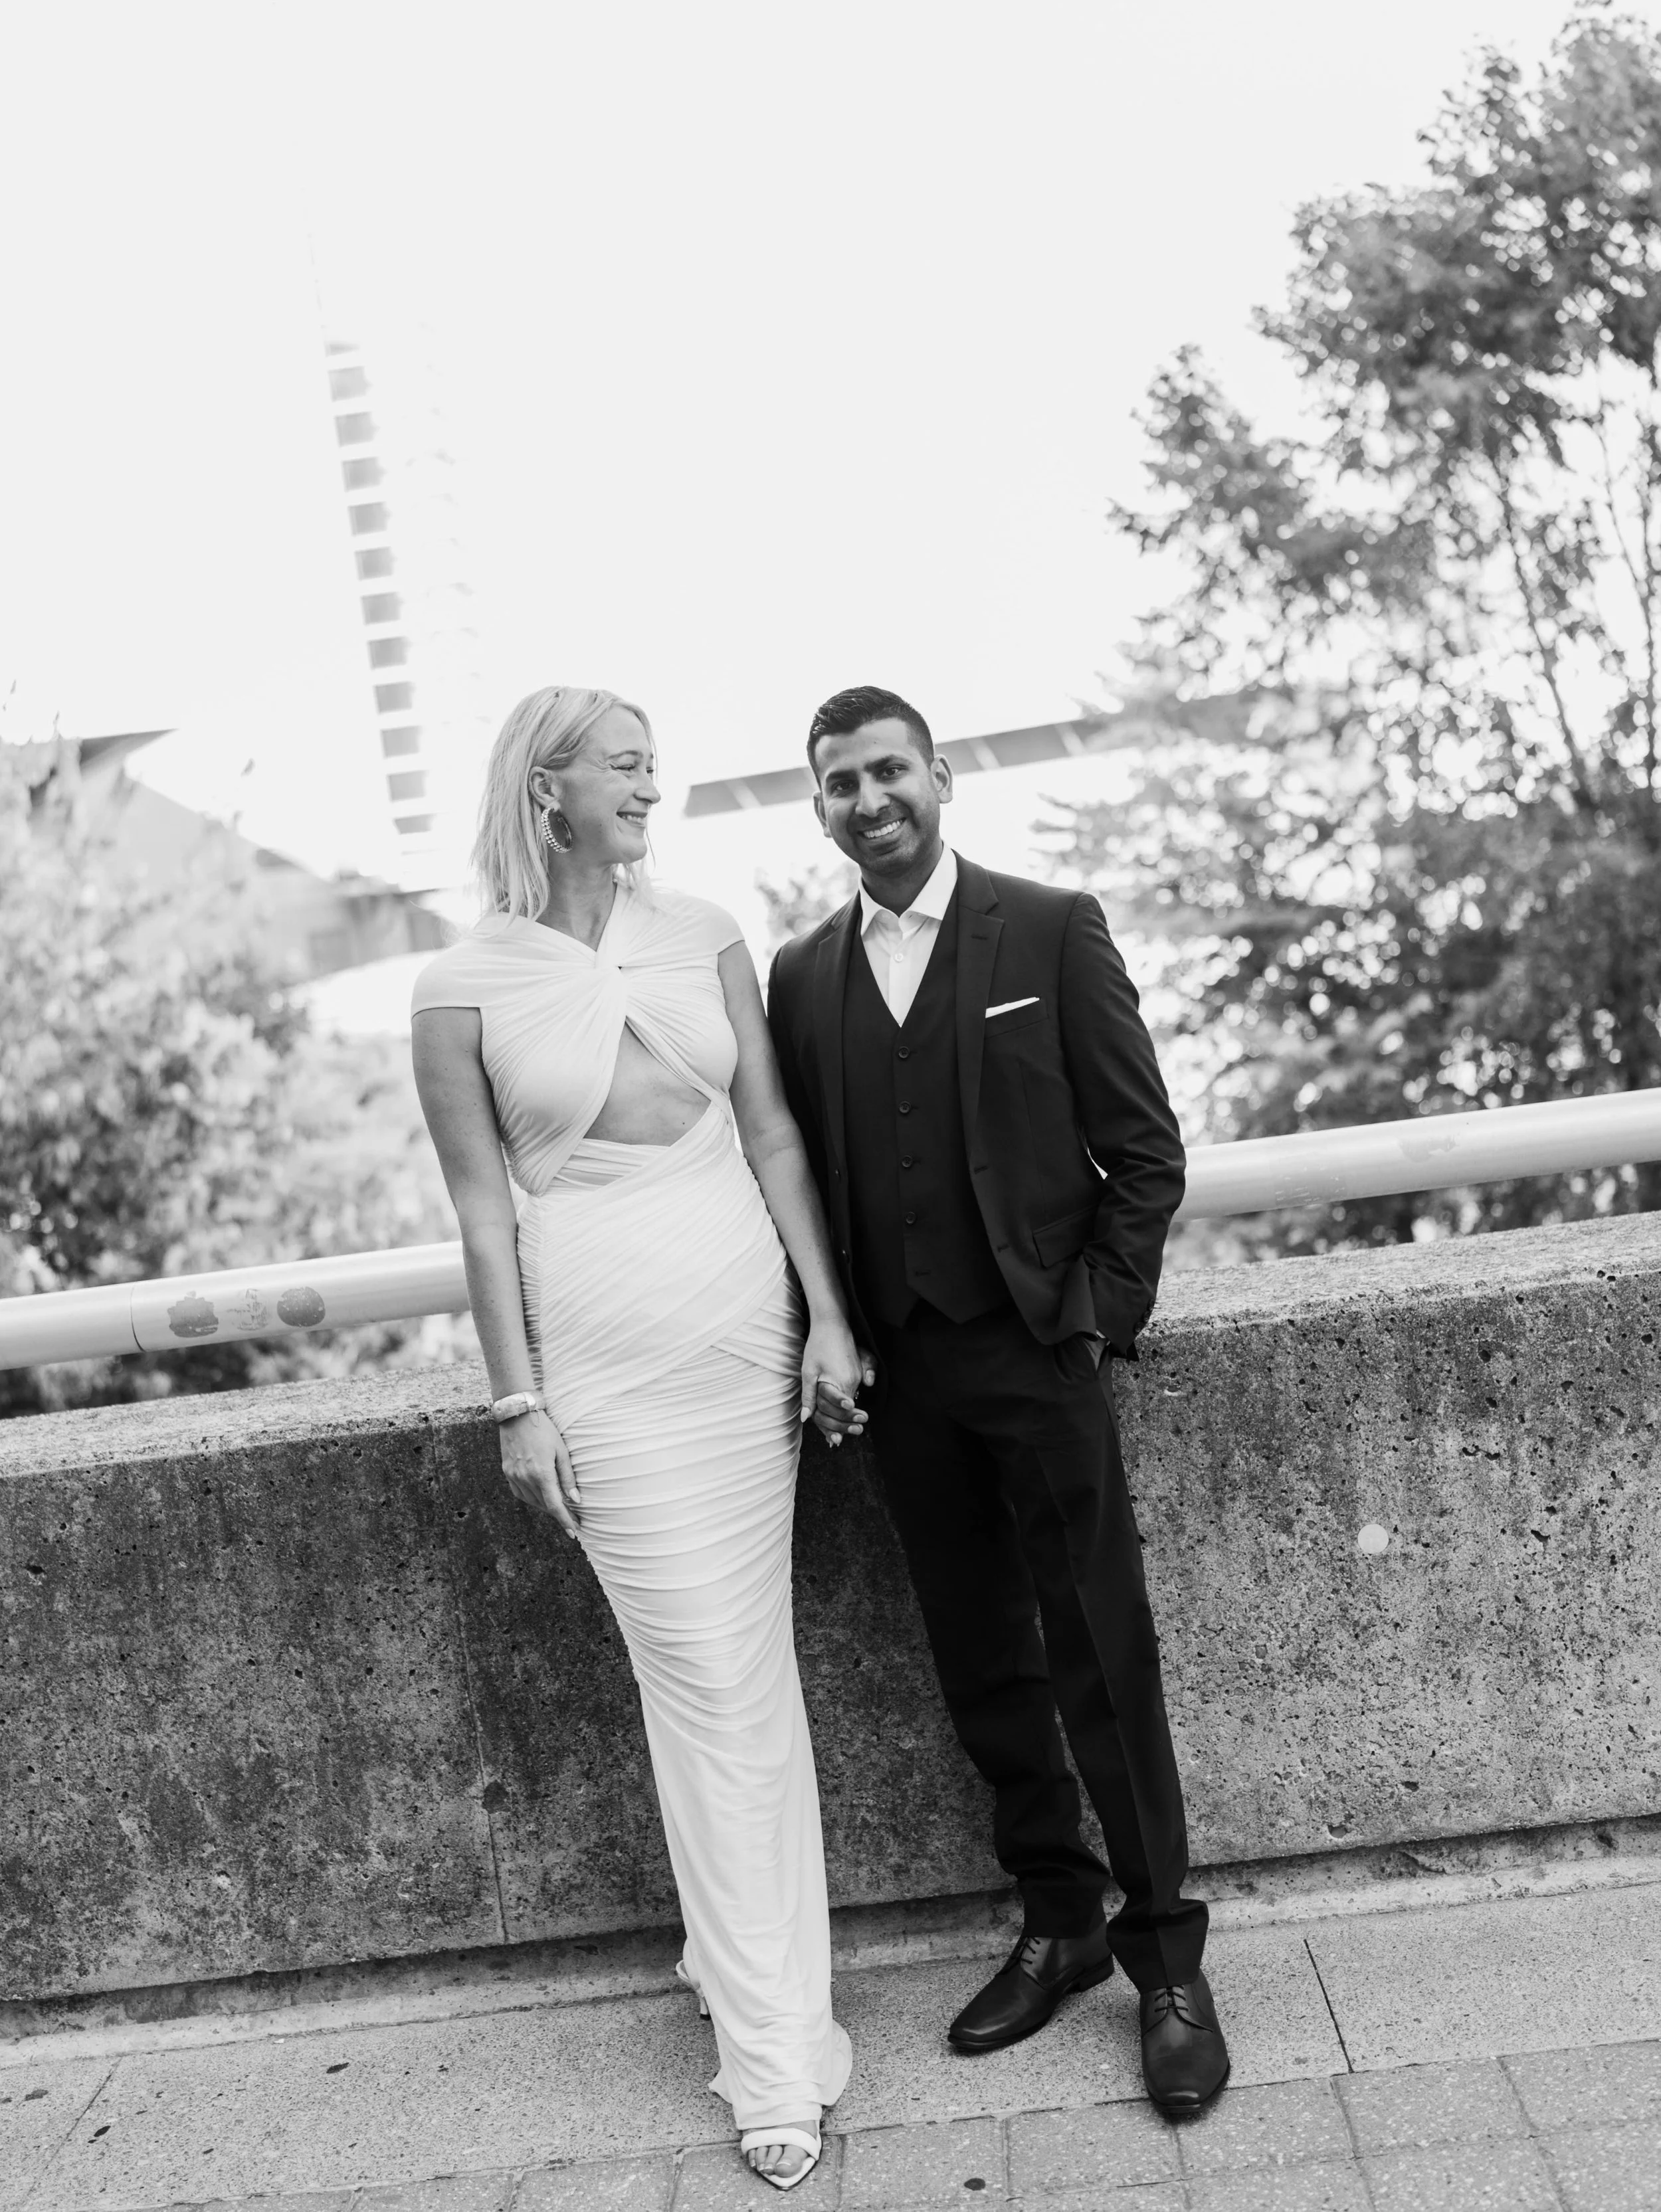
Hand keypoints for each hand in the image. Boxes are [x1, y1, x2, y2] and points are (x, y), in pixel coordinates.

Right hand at [499, 1408, 580, 1535]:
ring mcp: (514, 1476)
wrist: (518, 1414)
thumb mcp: (561, 1450)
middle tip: (574, 1519)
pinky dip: (532, 1499)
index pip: (555, 1506)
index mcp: (541, 1473)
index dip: (565, 1521)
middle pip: (544, 1506)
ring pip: (532, 1501)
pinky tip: (541, 1497)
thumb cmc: (544, 1429)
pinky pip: (520, 1494)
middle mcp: (525, 1477)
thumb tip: (576, 1499)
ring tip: (560, 1508)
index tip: (574, 1532)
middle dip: (559, 1514)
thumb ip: (568, 1476)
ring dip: (546, 1507)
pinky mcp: (507, 1472)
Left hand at [799, 1317, 871, 1448]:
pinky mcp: (858, 1372)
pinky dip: (847, 1405)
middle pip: (846, 1411)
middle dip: (842, 1426)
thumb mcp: (809, 1371)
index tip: (834, 1440)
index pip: (837, 1410)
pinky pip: (852, 1392)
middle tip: (837, 1441)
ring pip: (850, 1403)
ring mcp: (857, 1377)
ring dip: (845, 1419)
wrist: (833, 1324)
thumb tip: (806, 1417)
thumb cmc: (818, 1346)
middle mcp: (853, 1382)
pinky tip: (842, 1414)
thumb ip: (809, 1396)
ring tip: (841, 1434)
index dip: (834, 1424)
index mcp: (840, 1382)